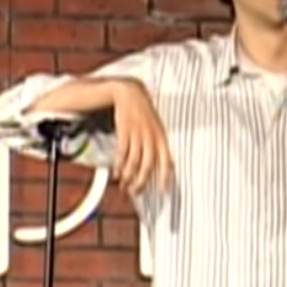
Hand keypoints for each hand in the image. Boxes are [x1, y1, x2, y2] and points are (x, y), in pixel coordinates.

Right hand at [109, 79, 174, 194]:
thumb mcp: (158, 128)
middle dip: (141, 182)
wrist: (131, 94)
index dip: (165, 177)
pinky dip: (119, 166)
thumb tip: (168, 165)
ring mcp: (138, 135)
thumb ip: (160, 145)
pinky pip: (122, 154)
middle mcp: (151, 137)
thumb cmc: (146, 114)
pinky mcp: (125, 132)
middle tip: (136, 193)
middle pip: (147, 166)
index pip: (166, 161)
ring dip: (128, 177)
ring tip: (124, 186)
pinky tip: (117, 174)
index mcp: (162, 138)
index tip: (164, 192)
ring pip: (133, 162)